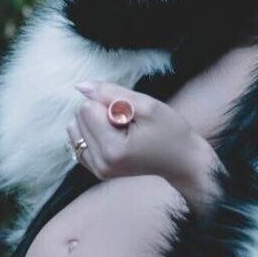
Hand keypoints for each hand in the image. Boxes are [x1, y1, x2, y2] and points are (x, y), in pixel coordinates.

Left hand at [66, 80, 205, 192]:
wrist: (182, 160)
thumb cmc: (170, 132)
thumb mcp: (147, 105)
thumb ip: (110, 93)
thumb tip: (80, 86)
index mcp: (112, 149)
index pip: (87, 108)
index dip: (110, 103)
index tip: (131, 116)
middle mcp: (100, 163)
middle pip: (79, 117)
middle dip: (101, 113)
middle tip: (128, 123)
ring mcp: (97, 169)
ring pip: (75, 128)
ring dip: (96, 122)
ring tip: (121, 130)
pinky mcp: (97, 170)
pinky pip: (78, 140)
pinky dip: (93, 133)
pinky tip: (113, 136)